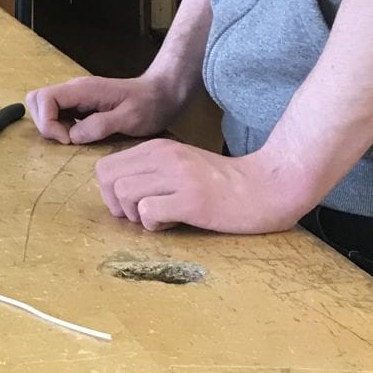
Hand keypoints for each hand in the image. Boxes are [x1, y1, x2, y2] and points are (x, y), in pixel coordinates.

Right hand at [26, 72, 184, 144]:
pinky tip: (79, 135)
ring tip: (72, 139)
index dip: (47, 122)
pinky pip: (56, 112)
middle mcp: (74, 89)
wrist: (162, 93)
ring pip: (43, 105)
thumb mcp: (130, 118)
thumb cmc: (149, 105)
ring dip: (50, 125)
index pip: (44, 98)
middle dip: (44, 123)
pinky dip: (59, 126)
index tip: (68, 140)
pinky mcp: (79, 103)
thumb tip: (73, 136)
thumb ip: (100, 125)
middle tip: (67, 140)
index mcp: (83, 89)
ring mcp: (76, 95)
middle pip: (37, 99)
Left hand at [93, 141, 309, 233]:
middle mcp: (163, 156)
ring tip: (163, 218)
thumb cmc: (224, 183)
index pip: (104, 166)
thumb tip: (118, 194)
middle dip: (117, 205)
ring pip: (124, 194)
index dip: (110, 192)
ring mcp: (177, 176)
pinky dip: (155, 225)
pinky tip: (176, 222)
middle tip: (143, 215)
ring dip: (137, 215)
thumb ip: (152, 172)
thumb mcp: (181, 165)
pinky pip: (149, 212)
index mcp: (157, 148)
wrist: (267, 186)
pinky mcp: (192, 199)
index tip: (132, 205)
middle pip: (107, 179)